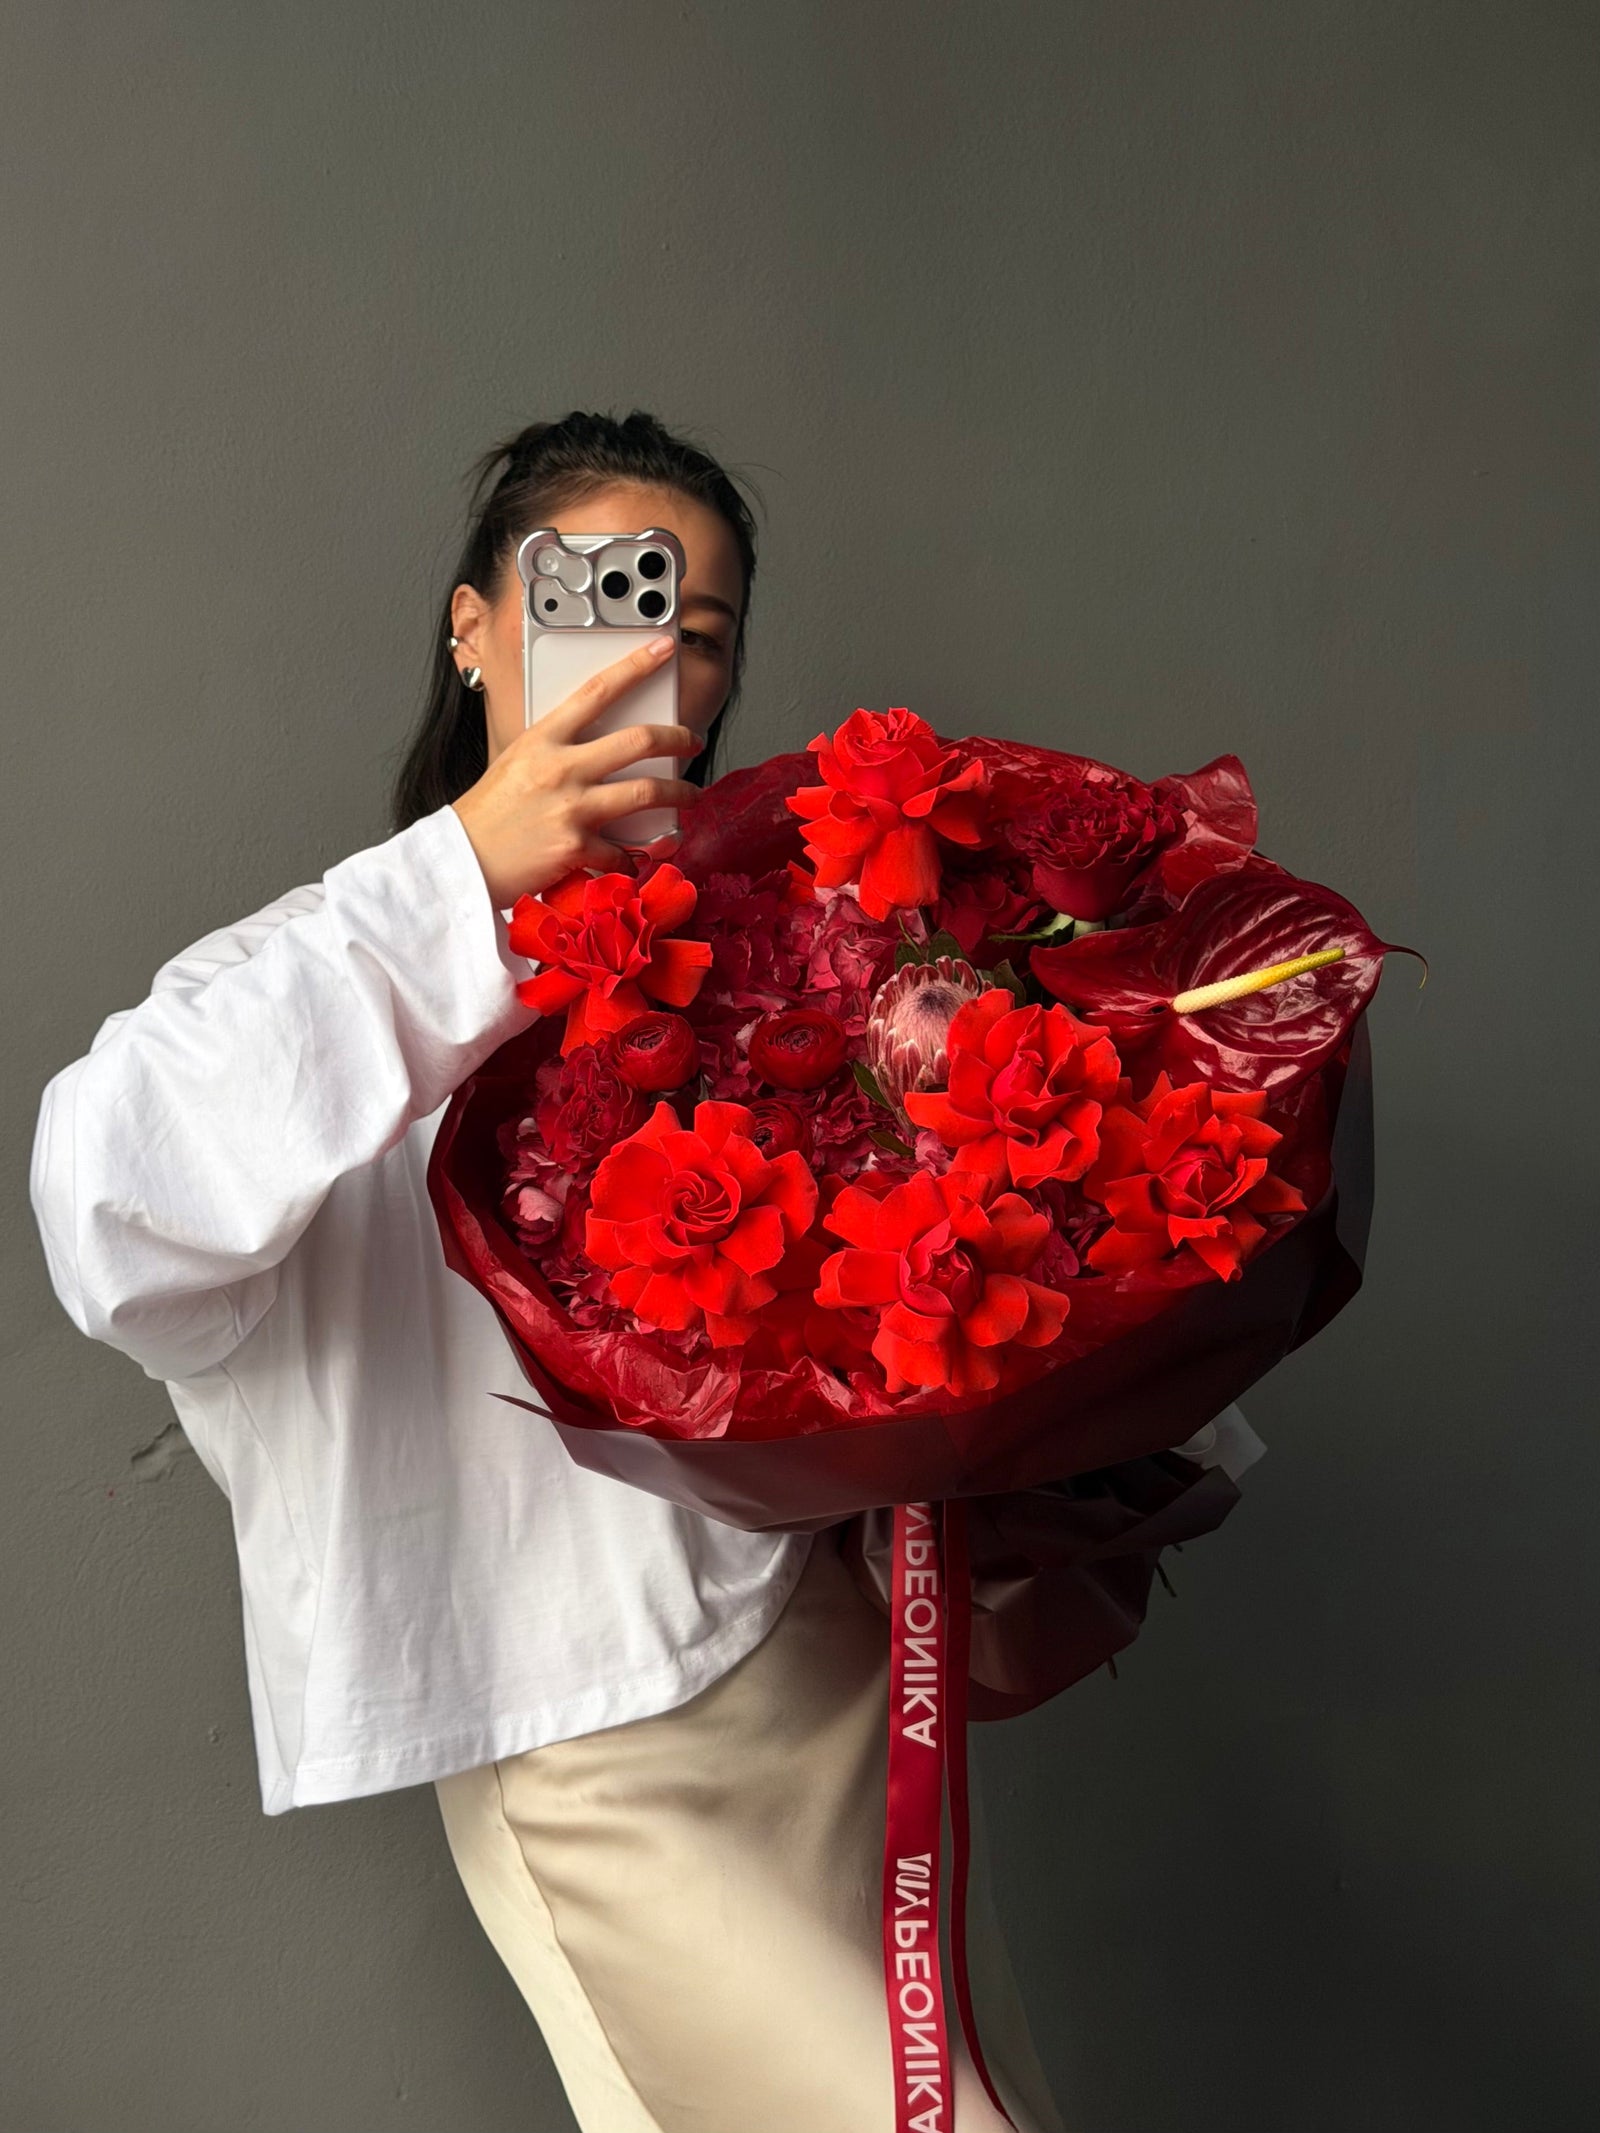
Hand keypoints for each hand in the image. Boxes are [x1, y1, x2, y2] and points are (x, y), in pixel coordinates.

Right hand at [450, 635, 703, 908]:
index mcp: (543, 740)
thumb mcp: (516, 763)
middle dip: (677, 738)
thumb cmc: (487, 814)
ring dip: (680, 795)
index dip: (635, 665)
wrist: (461, 860)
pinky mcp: (577, 847)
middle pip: (639, 740)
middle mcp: (562, 768)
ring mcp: (572, 807)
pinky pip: (624, 852)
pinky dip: (635, 859)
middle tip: (693, 740)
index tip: (662, 650)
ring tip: (691, 796)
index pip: (597, 690)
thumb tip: (594, 749)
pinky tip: (637, 860)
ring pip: (647, 792)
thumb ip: (554, 751)